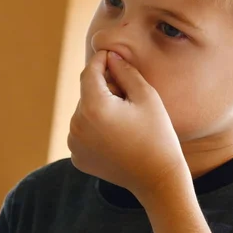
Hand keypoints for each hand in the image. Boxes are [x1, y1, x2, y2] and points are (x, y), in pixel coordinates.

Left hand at [67, 50, 187, 198]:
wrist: (157, 178)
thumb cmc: (157, 134)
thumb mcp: (146, 96)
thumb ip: (125, 71)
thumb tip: (110, 56)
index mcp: (94, 107)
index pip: (90, 72)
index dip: (101, 60)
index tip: (110, 54)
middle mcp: (77, 125)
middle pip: (87, 93)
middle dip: (103, 88)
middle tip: (128, 94)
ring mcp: (74, 143)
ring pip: (84, 112)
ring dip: (99, 107)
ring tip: (125, 117)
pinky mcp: (77, 157)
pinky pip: (83, 132)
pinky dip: (95, 128)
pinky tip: (118, 135)